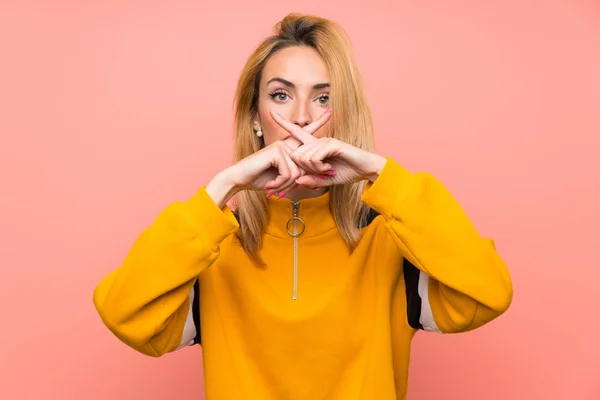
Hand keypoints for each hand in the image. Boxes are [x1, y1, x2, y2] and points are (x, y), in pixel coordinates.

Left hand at [267, 110, 386, 189]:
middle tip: (319, 174)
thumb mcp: (325, 180)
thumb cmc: (347, 172)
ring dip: (314, 170)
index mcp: (314, 146)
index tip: (272, 113)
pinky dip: (319, 167)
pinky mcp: (332, 143)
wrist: (365, 170)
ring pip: (304, 157)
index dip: (284, 123)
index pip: (296, 132)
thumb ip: (311, 180)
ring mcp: (324, 140)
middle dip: (304, 169)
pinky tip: (328, 169)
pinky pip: (314, 157)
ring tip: (326, 171)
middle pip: (296, 154)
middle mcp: (318, 140)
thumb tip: (298, 181)